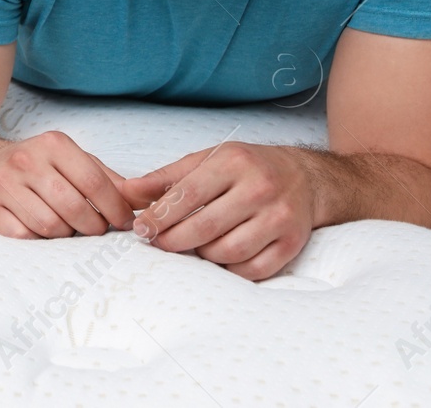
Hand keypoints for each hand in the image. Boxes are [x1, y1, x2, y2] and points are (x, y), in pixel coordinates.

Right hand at [0, 131, 134, 238]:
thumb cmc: (39, 168)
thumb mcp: (73, 162)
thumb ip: (109, 179)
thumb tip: (144, 199)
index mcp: (52, 144)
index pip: (94, 182)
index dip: (115, 209)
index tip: (124, 223)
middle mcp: (25, 159)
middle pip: (73, 208)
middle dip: (92, 227)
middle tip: (95, 230)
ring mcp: (2, 183)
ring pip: (49, 226)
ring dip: (65, 235)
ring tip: (66, 227)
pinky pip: (24, 236)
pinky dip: (37, 240)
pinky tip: (39, 231)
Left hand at [121, 142, 314, 280]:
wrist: (305, 177)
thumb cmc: (246, 168)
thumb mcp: (205, 160)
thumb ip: (165, 178)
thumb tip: (126, 191)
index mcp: (233, 163)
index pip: (188, 194)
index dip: (160, 216)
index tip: (141, 230)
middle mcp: (260, 188)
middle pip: (206, 227)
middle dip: (174, 241)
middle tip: (159, 244)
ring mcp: (279, 217)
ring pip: (228, 251)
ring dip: (203, 255)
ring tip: (192, 247)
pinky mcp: (292, 242)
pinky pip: (254, 269)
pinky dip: (230, 270)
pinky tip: (219, 260)